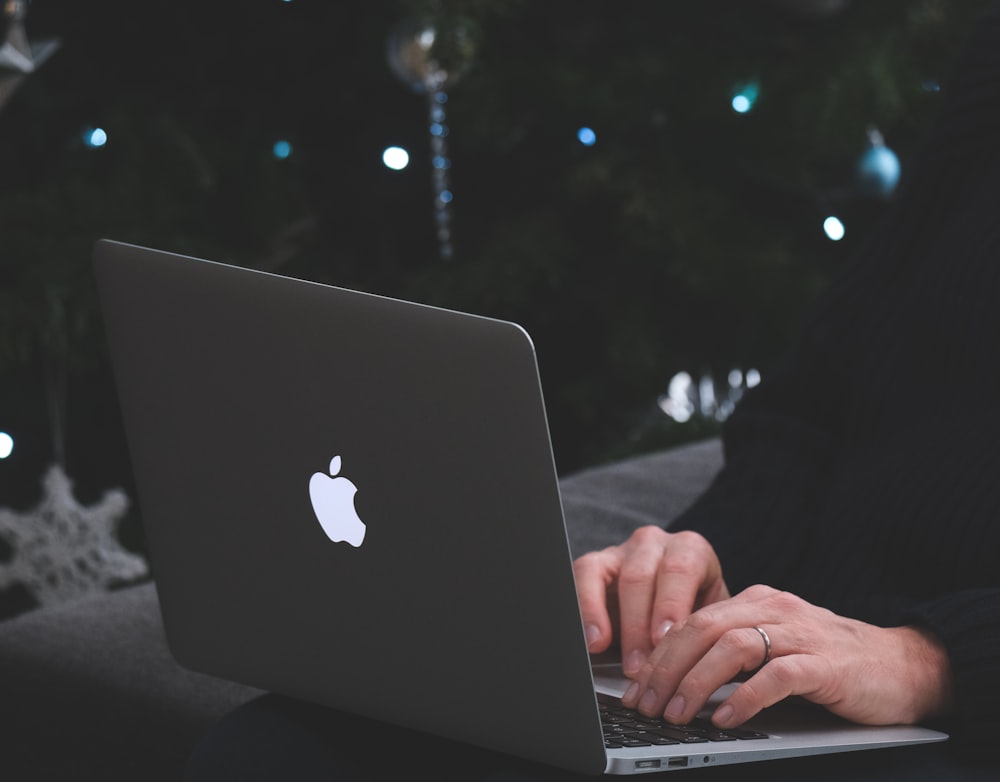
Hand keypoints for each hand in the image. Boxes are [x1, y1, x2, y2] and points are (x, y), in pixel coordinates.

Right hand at [573, 525, 730, 676]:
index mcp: (690, 549)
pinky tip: (590, 637)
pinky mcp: (594, 563)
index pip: (680, 570)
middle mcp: (654, 543)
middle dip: (636, 625)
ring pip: (603, 572)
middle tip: (638, 664)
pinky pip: (581, 575)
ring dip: (601, 616)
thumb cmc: (697, 612)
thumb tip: (699, 661)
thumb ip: (703, 631)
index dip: (670, 606)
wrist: (678, 607)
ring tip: (603, 648)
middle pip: (639, 577)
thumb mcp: (709, 618)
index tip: (664, 639)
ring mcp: (620, 550)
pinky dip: (584, 607)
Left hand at [621, 584, 954, 728]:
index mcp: (756, 601)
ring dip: (697, 682)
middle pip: (703, 629)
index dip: (657, 654)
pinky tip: (725, 720)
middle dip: (666, 667)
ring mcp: (800, 634)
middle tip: (644, 703)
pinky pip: (777, 676)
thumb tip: (674, 679)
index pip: (692, 620)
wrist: (904, 665)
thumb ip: (733, 652)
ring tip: (676, 713)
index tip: (634, 687)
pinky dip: (745, 698)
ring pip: (733, 647)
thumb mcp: (774, 645)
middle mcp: (774, 608)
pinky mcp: (826, 664)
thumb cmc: (830, 661)